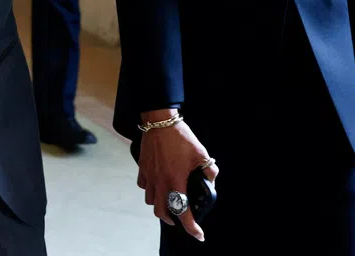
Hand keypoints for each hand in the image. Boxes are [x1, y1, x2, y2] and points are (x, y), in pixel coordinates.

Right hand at [136, 111, 217, 241]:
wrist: (159, 120)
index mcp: (175, 181)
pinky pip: (144, 186)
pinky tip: (158, 184)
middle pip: (161, 212)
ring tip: (169, 200)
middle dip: (171, 220)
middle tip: (181, 218)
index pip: (183, 212)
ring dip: (160, 204)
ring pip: (151, 200)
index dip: (192, 227)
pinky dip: (150, 190)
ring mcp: (149, 176)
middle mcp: (160, 182)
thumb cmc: (180, 136)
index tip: (199, 234)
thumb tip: (211, 179)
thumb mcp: (201, 152)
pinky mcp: (142, 168)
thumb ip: (209, 169)